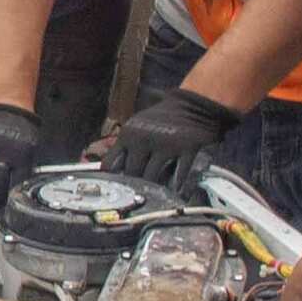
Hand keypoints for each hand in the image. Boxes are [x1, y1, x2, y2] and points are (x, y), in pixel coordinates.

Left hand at [102, 84, 240, 186]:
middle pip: (131, 174)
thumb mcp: (136, 126)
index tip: (115, 187)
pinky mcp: (186, 148)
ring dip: (154, 188)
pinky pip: (179, 174)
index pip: (110, 163)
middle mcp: (144, 140)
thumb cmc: (161, 119)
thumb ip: (125, 146)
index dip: (112, 178)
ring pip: (152, 177)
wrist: (191, 105)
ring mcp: (165, 144)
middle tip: (137, 193)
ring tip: (155, 195)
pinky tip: (175, 190)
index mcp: (128, 135)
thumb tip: (112, 171)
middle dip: (134, 185)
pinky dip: (176, 185)